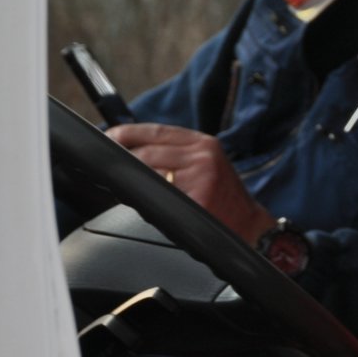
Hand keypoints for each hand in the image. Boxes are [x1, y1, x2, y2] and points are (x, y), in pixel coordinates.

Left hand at [104, 123, 276, 243]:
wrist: (249, 225)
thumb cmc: (224, 197)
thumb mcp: (207, 164)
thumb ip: (178, 154)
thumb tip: (133, 150)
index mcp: (204, 143)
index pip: (157, 131)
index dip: (128, 133)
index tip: (109, 136)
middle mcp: (203, 155)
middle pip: (148, 151)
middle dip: (124, 159)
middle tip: (108, 165)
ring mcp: (200, 176)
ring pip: (149, 173)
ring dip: (131, 181)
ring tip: (123, 185)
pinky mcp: (197, 199)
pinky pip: (159, 196)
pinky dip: (144, 198)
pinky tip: (139, 201)